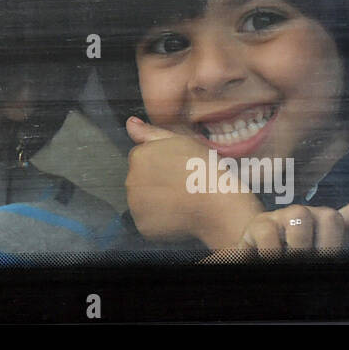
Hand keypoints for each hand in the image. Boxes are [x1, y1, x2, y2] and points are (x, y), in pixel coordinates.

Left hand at [125, 116, 261, 248]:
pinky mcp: (143, 226)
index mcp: (139, 156)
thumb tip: (130, 123)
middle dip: (155, 180)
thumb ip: (150, 132)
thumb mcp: (180, 141)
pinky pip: (147, 220)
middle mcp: (131, 180)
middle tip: (180, 184)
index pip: (141, 157)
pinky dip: (159, 219)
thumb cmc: (205, 172)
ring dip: (156, 199)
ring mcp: (135, 205)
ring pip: (142, 199)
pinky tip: (177, 213)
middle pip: (139, 178)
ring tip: (180, 199)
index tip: (177, 167)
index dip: (161, 162)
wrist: (218, 206)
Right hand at [231, 199, 348, 258]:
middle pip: (330, 216)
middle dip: (328, 246)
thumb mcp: (312, 264)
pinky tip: (267, 263)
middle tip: (317, 266)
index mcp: (327, 226)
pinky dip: (271, 252)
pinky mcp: (259, 224)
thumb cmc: (288, 263)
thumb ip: (329, 265)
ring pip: (300, 218)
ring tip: (291, 266)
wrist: (248, 256)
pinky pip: (268, 233)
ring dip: (300, 247)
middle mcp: (308, 216)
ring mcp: (284, 217)